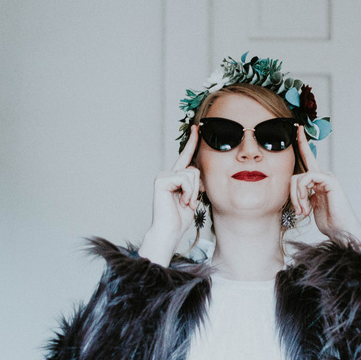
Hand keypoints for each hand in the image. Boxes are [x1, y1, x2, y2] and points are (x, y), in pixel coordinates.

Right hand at [140, 125, 202, 265]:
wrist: (170, 231)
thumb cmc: (180, 219)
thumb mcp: (193, 196)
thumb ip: (195, 182)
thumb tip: (199, 170)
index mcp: (175, 177)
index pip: (186, 157)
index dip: (192, 142)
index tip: (197, 127)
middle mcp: (167, 174)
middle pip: (194, 169)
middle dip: (197, 188)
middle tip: (190, 202)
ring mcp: (163, 177)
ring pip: (191, 174)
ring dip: (193, 192)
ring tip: (185, 203)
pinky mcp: (161, 181)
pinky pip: (185, 179)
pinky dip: (188, 192)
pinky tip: (181, 202)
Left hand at [289, 125, 360, 242]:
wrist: (342, 231)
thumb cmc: (329, 221)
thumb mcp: (310, 206)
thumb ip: (302, 194)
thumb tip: (293, 191)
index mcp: (318, 180)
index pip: (308, 158)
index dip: (303, 143)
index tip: (297, 128)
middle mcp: (323, 176)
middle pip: (296, 174)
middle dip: (292, 194)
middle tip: (300, 210)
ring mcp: (327, 177)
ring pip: (298, 178)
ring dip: (296, 198)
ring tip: (304, 212)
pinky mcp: (330, 181)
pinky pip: (307, 178)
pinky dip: (302, 194)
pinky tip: (307, 207)